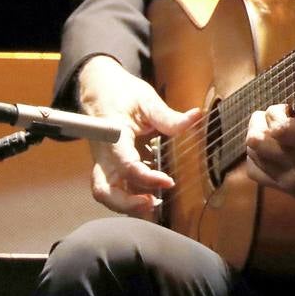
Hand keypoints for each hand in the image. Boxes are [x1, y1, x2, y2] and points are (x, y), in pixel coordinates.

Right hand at [77, 55, 199, 217]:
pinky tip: (151, 194)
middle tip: (154, 204)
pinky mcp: (109, 167)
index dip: (147, 178)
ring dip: (128, 205)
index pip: (126, 165)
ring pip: (106, 194)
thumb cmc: (121, 93)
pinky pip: (115, 189)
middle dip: (127, 205)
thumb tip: (195, 117)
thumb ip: (168, 115)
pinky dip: (130, 197)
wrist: (99, 90)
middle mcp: (104, 154)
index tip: (169, 182)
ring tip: (155, 203)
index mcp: (113, 136)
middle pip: (104, 191)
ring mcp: (104, 163)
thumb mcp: (146, 99)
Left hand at [244, 94, 294, 222]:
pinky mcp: (285, 189)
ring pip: (253, 156)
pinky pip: (255, 173)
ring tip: (269, 131)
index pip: (279, 127)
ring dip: (256, 137)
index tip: (286, 108)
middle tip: (272, 116)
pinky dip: (254, 158)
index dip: (275, 111)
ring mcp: (289, 179)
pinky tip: (267, 149)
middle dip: (259, 121)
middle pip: (257, 141)